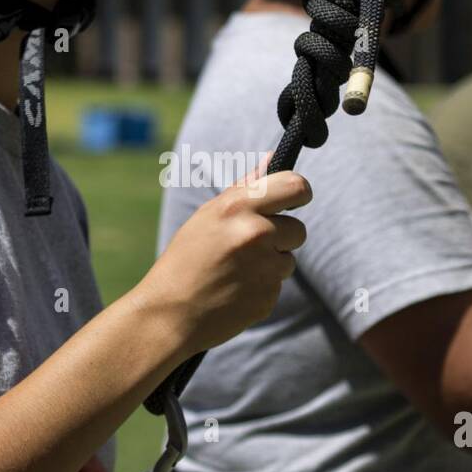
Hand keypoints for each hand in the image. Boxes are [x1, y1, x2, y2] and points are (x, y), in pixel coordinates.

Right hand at [140, 152, 310, 356]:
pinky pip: (277, 284)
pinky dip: (262, 286)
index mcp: (239, 207)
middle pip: (299, 228)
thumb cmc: (187, 258)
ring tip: (235, 270)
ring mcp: (265, 268)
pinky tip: (235, 290)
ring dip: (271, 263)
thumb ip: (246, 187)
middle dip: (283, 236)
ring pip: (289, 258)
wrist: (171, 313)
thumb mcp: (209, 215)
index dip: (299, 193)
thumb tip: (274, 158)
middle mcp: (256, 234)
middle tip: (251, 245)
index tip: (295, 200)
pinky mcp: (269, 297)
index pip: (296, 186)